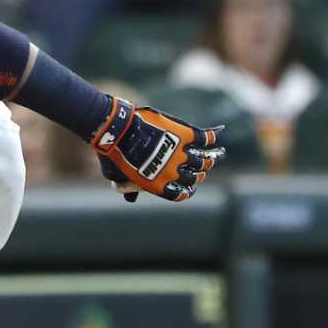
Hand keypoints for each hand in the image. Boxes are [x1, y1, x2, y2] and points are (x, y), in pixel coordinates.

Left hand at [92, 98, 224, 201]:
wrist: (118, 129)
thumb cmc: (112, 153)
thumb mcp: (116, 176)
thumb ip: (127, 188)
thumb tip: (130, 198)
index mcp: (158, 185)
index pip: (180, 194)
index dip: (187, 191)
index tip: (190, 188)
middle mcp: (173, 172)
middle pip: (195, 177)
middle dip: (199, 175)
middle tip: (202, 171)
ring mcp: (181, 153)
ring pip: (203, 160)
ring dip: (211, 159)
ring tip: (215, 155)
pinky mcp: (184, 134)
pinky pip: (205, 138)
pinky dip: (212, 138)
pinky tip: (213, 138)